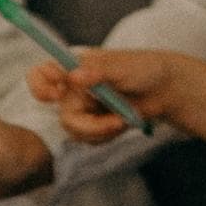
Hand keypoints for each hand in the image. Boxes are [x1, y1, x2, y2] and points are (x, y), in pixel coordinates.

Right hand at [26, 48, 188, 143]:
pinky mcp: (94, 125)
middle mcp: (74, 89)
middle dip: (88, 125)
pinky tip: (122, 123)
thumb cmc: (143, 69)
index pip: (41, 74)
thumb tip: (74, 76)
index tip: (56, 94)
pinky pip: (89, 138)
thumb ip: (99, 71)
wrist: (165, 89)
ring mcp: (83, 108)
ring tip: (123, 119)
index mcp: (75, 67)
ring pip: (76, 131)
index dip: (40, 86)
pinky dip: (107, 135)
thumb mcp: (123, 67)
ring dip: (101, 131)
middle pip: (63, 115)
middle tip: (113, 123)